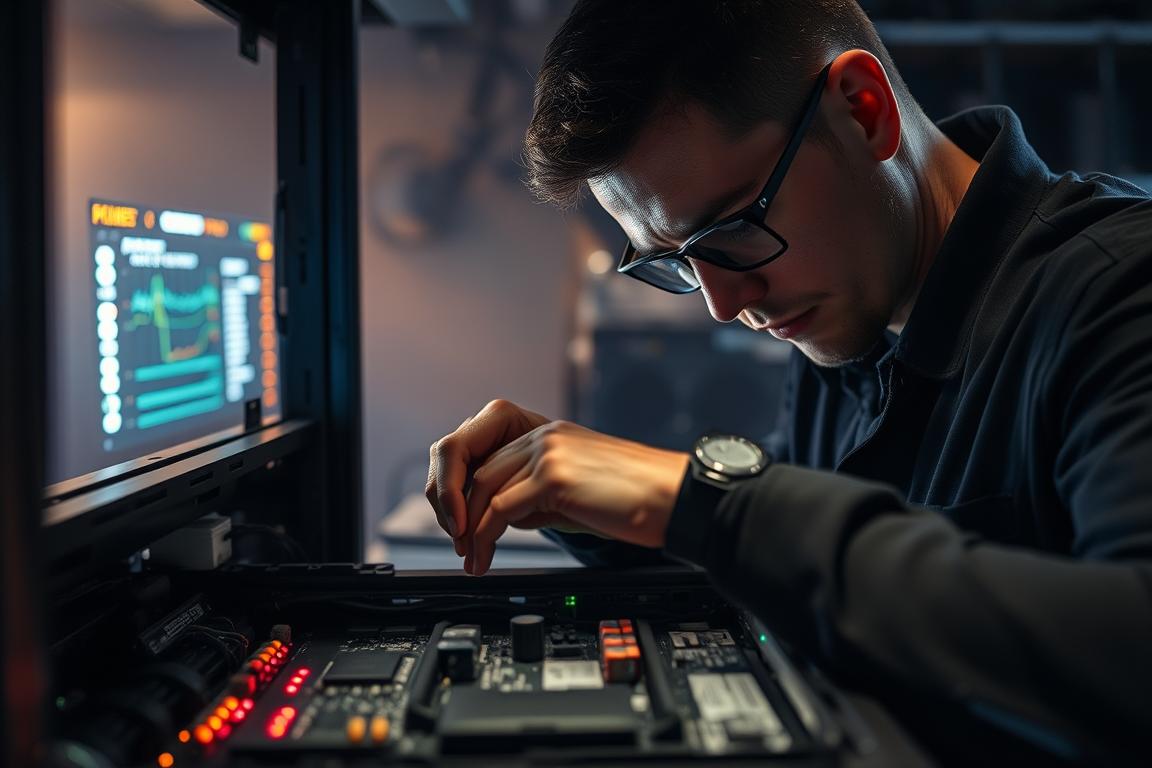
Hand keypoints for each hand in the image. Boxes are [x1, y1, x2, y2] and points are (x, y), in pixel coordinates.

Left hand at [427, 399, 688, 574]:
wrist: (678, 498)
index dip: (471, 493)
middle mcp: (547, 435)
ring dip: (468, 529)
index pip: (493, 457)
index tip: (467, 526)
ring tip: (471, 559)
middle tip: (462, 548)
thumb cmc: (640, 500)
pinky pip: (499, 508)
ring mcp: (549, 452)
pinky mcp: (553, 476)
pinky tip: (484, 557)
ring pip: (482, 488)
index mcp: (553, 435)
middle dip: (461, 512)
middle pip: (479, 469)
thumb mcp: (580, 491)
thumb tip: (505, 518)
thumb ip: (542, 495)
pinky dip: (484, 536)